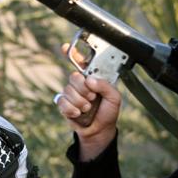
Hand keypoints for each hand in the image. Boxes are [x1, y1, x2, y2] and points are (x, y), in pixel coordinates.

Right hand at [57, 43, 120, 160]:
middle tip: (92, 97)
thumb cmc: (108, 112)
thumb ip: (105, 86)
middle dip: (83, 89)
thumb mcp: (115, 98)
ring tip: (88, 108)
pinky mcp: (64, 104)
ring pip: (68, 90)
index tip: (65, 47)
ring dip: (80, 102)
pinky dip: (71, 109)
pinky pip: (62, 102)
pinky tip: (78, 113)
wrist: (99, 131)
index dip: (72, 53)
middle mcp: (80, 83)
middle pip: (74, 77)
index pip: (81, 61)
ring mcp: (71, 93)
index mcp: (92, 77)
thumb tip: (89, 80)